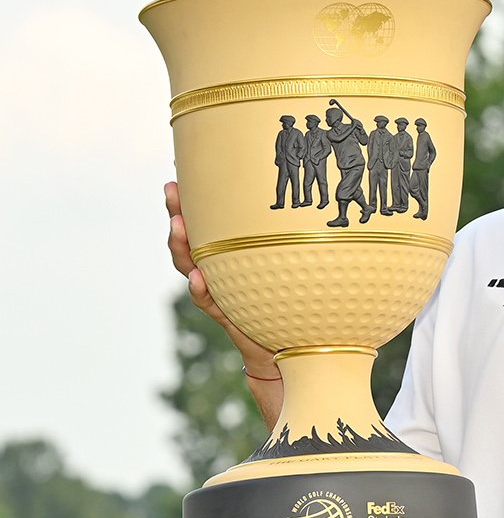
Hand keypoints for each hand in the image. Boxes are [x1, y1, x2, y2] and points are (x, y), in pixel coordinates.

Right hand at [164, 180, 274, 374]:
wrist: (286, 345)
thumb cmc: (291, 295)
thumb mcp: (287, 261)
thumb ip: (288, 239)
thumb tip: (318, 199)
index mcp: (228, 252)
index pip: (204, 221)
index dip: (189, 200)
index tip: (179, 172)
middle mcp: (217, 267)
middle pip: (189, 238)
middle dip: (176, 213)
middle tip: (171, 191)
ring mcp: (218, 289)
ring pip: (190, 266)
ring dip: (182, 246)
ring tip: (178, 227)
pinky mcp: (226, 313)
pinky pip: (208, 300)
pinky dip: (201, 289)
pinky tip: (199, 278)